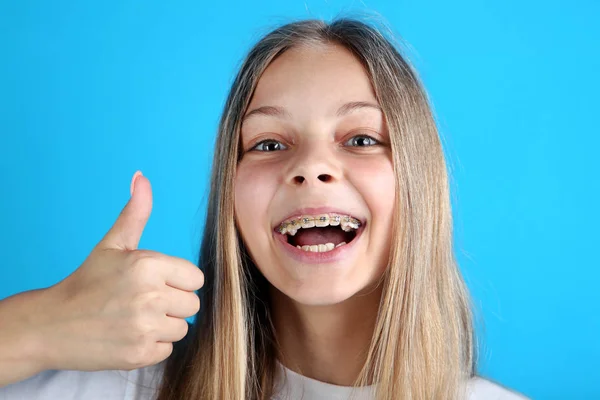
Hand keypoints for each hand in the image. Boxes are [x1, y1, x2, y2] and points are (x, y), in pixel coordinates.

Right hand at [37, 171, 203, 371]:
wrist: (52, 324)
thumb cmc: (87, 282)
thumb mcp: (113, 244)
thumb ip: (135, 213)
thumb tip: (141, 177)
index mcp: (149, 265)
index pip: (196, 278)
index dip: (178, 281)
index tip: (156, 282)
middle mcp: (151, 296)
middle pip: (192, 304)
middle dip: (173, 303)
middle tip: (142, 301)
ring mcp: (145, 328)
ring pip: (183, 328)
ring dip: (164, 326)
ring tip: (136, 318)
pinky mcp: (139, 354)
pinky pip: (168, 349)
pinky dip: (152, 346)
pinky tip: (130, 335)